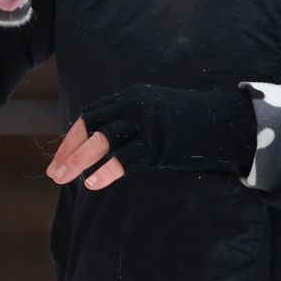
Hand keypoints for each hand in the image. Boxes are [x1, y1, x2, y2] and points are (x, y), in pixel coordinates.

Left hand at [45, 83, 255, 191]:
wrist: (226, 122)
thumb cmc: (189, 124)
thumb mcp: (154, 115)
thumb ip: (131, 123)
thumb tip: (103, 145)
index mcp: (130, 96)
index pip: (91, 115)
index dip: (72, 137)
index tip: (60, 156)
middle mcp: (134, 104)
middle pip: (90, 125)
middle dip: (69, 149)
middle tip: (55, 173)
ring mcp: (147, 121)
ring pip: (102, 139)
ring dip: (77, 160)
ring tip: (63, 179)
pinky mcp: (160, 142)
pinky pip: (126, 158)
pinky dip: (106, 171)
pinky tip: (92, 184)